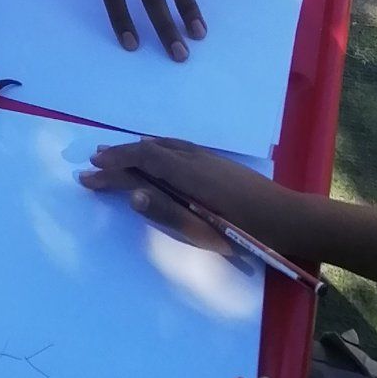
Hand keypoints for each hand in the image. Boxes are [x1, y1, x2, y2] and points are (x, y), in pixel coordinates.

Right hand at [79, 137, 320, 264]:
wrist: (289, 219)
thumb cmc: (246, 232)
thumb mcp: (204, 231)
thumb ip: (167, 213)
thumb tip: (132, 195)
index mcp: (187, 173)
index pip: (140, 162)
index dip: (113, 166)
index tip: (87, 174)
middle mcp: (194, 158)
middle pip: (148, 150)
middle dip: (119, 155)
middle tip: (93, 161)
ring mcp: (207, 158)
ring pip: (163, 145)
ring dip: (136, 149)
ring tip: (117, 153)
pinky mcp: (217, 163)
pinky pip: (176, 147)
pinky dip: (156, 147)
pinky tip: (158, 154)